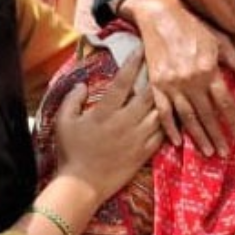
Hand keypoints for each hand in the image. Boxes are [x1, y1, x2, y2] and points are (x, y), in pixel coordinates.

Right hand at [54, 49, 162, 201]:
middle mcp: (125, 122)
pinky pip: (163, 133)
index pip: (123, 82)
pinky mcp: (146, 152)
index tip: (141, 49)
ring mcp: (138, 138)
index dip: (133, 63)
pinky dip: (168, 122)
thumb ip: (72, 100)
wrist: (83, 185)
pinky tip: (171, 114)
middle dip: (156, 77)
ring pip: (160, 112)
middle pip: (148, 94)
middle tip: (162, 65)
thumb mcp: (63, 122)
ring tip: (171, 87)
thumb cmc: (71, 152)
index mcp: (105, 112)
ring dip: (165, 98)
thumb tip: (83, 84)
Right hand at [119, 0, 234, 156]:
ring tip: (207, 151)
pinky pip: (163, 111)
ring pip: (187, 116)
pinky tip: (176, 141)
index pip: (225, 103)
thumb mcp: (220, 40)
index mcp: (208, 69)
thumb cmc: (193, 25)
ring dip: (198, 136)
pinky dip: (169, 127)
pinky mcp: (156, 84)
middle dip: (217, 135)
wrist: (159, 15)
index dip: (234, 122)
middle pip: (207, 114)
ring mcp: (171, 83)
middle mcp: (190, 80)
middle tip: (225, 153)